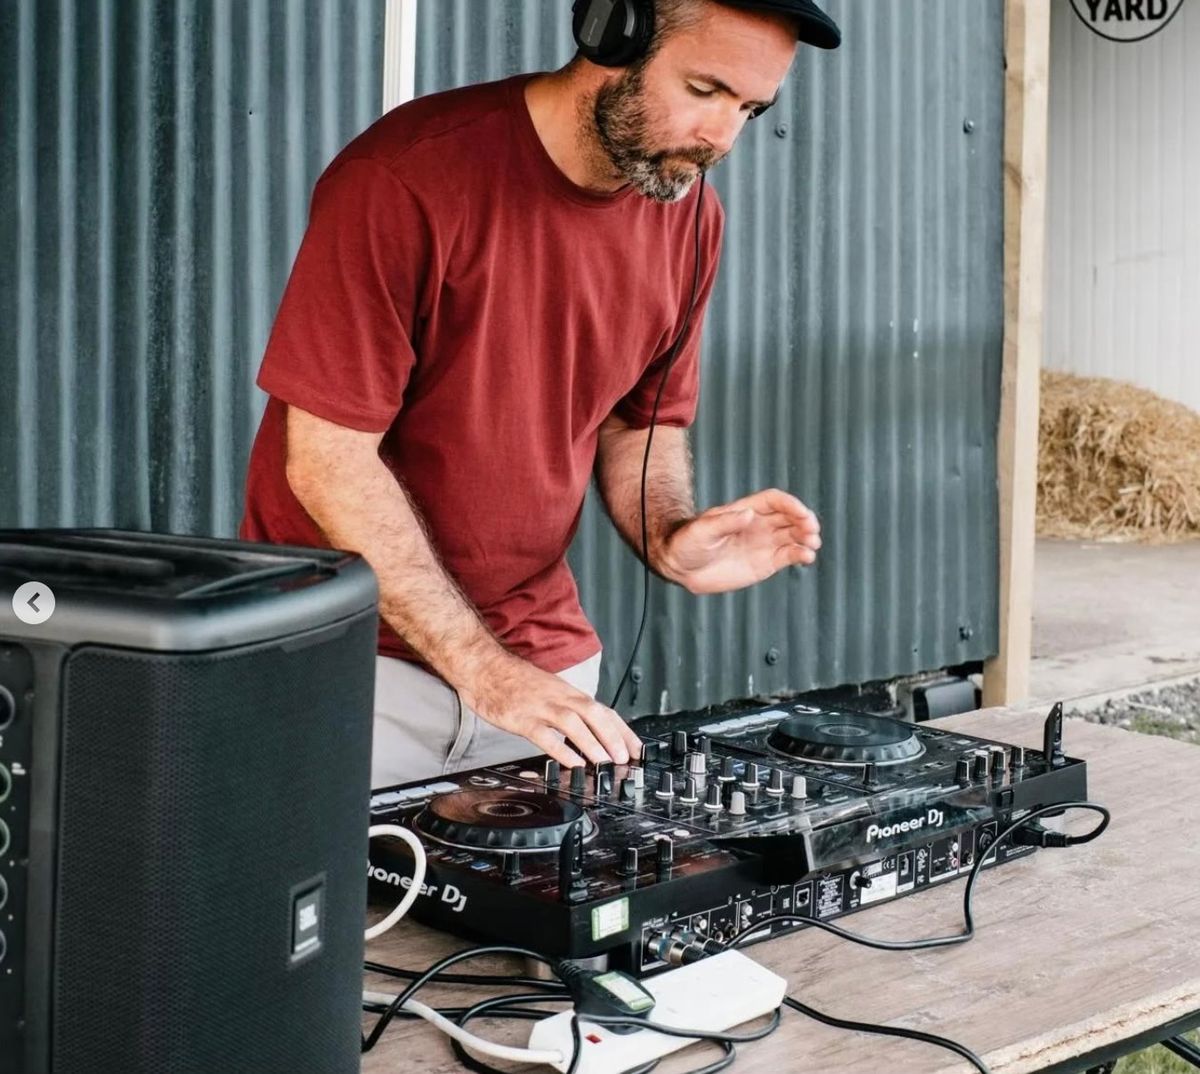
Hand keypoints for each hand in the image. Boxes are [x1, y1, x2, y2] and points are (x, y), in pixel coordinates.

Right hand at [456, 653, 642, 769]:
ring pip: (572, 722)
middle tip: (626, 759)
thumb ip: (567, 709)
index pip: (603, 710)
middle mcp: (559, 697)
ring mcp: (540, 706)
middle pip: (594, 713)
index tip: (636, 749)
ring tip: (604, 762)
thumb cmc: (514, 681)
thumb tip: (589, 731)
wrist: (483, 665)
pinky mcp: (521, 718)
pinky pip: (544, 734)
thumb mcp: (548, 691)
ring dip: (592, 742)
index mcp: (568, 692)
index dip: (622, 730)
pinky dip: (560, 748)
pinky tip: (571, 762)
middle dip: (613, 736)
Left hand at [660, 488, 821, 594]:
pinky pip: (789, 556)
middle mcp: (759, 525)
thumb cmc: (687, 543)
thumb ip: (725, 522)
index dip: (791, 504)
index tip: (802, 514)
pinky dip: (801, 555)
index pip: (775, 501)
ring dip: (807, 538)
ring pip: (794, 536)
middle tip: (812, 530)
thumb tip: (750, 514)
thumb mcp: (702, 530)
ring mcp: (764, 543)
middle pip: (790, 516)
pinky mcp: (766, 563)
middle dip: (804, 520)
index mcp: (745, 510)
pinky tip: (807, 558)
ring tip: (813, 544)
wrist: (681, 568)